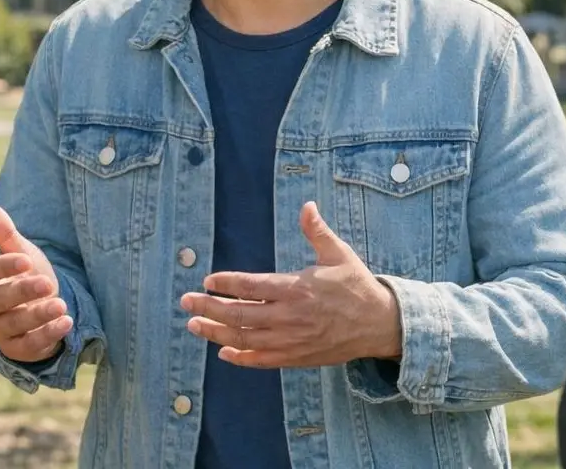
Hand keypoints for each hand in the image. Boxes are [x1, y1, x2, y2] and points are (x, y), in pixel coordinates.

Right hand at [0, 203, 72, 362]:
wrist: (41, 305)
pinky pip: (29, 346)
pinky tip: (66, 323)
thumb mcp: (20, 253)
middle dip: (21, 292)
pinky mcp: (16, 349)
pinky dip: (47, 335)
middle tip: (47, 283)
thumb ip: (4, 234)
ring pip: (13, 325)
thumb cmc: (25, 275)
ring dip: (38, 315)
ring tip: (62, 305)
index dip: (1, 267)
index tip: (26, 260)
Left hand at [180, 201, 402, 368]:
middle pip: (240, 314)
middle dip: (209, 308)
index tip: (208, 280)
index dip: (226, 283)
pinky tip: (223, 352)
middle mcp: (290, 316)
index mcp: (297, 288)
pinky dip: (241, 357)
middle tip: (186, 302)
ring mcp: (292, 340)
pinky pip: (263, 360)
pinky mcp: (297, 356)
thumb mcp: (338, 253)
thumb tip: (307, 206)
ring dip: (216, 332)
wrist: (379, 324)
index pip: (252, 286)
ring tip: (194, 326)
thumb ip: (317, 231)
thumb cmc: (357, 285)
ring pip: (246, 338)